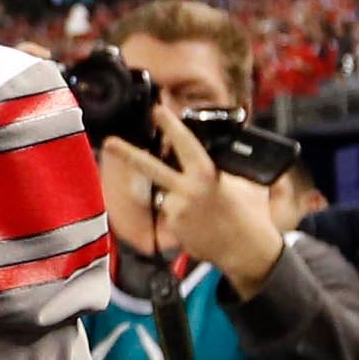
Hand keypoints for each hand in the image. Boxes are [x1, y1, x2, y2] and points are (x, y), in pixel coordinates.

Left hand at [111, 115, 283, 294]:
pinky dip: (183, 213)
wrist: (247, 249)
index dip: (171, 125)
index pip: (185, 143)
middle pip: (151, 168)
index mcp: (207, 173)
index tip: (157, 110)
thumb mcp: (243, 183)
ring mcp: (176, 208)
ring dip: (181, 197)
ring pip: (168, 192)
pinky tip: (202, 223)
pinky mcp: (172, 225)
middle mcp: (187, 189)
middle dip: (128, 154)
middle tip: (109, 142)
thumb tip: (214, 158)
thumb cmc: (249, 214)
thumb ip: (223, 170)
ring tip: (208, 212)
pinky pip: (171, 211)